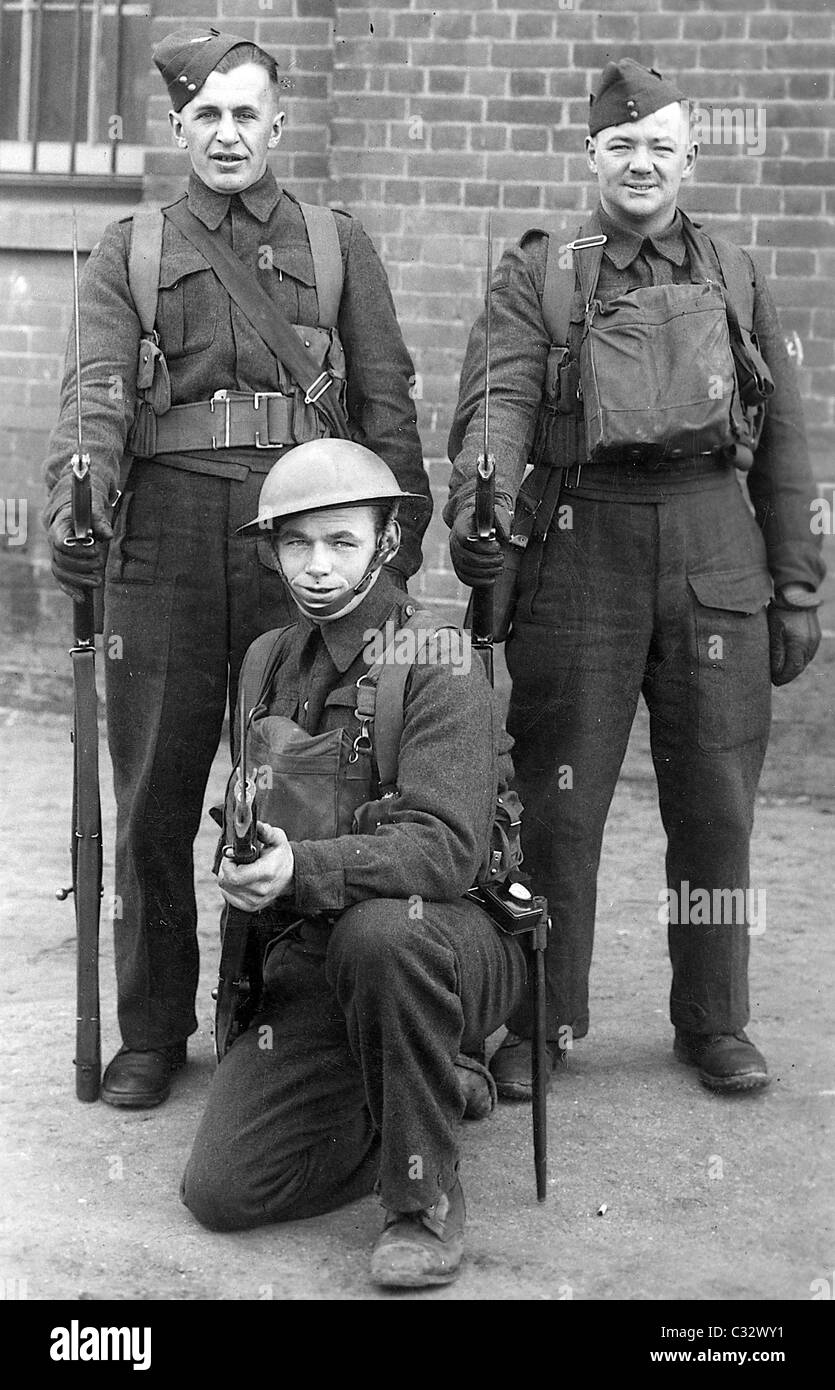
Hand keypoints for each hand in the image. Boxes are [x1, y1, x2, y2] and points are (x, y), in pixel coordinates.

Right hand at [48, 486, 113, 601]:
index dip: (77, 550)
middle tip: (100, 564)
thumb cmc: (85, 513)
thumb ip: (100, 523)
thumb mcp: (94, 512)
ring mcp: (55, 555)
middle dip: (82, 566)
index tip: (95, 550)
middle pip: (62, 560)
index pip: (61, 543)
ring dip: (79, 580)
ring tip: (98, 581)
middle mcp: (53, 543)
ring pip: (60, 572)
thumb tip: (108, 535)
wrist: (74, 515)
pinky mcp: (60, 565)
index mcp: (59, 528)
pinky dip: (70, 590)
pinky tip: (81, 598)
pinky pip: (61, 580)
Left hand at [217, 822, 293, 911]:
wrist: (291, 876)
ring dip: (227, 879)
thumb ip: (265, 831)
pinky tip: (239, 880)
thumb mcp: (277, 839)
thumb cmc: (281, 855)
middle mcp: (261, 890)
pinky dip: (230, 888)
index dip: (227, 864)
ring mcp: (256, 901)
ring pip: (226, 890)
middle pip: (227, 882)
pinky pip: (229, 898)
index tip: (232, 856)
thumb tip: (254, 824)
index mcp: (267, 872)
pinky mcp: (251, 907)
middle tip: (235, 861)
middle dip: (226, 869)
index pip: (234, 876)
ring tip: (239, 869)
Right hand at [449, 506, 508, 588]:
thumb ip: (502, 520)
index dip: (483, 546)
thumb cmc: (487, 519)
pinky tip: (491, 579)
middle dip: (488, 561)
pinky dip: (479, 581)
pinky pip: (464, 577)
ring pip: (466, 569)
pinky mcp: (458, 565)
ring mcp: (454, 554)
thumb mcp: (495, 513)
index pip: (465, 539)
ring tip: (499, 568)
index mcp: (461, 526)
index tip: (497, 546)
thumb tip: (506, 536)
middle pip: (467, 557)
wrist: (475, 522)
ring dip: (486, 572)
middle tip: (501, 558)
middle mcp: (454, 541)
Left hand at [767, 601, 820, 686]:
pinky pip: (808, 654)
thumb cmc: (780, 612)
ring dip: (794, 667)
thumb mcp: (773, 631)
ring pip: (804, 661)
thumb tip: (776, 671)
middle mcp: (809, 644)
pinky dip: (799, 659)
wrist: (797, 595)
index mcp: (798, 643)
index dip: (782, 678)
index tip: (773, 681)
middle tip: (775, 678)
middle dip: (787, 675)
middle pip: (799, 667)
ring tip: (781, 669)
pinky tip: (790, 658)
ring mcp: (815, 640)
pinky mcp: (816, 637)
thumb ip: (775, 651)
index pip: (792, 669)